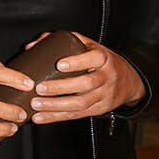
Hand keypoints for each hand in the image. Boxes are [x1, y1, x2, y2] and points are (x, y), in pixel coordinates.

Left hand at [28, 31, 145, 123]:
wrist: (127, 80)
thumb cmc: (98, 60)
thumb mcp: (86, 45)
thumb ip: (60, 41)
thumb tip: (31, 46)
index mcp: (102, 58)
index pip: (93, 59)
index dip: (77, 62)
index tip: (59, 64)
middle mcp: (105, 76)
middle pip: (85, 84)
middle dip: (60, 88)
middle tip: (39, 88)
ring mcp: (103, 95)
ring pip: (81, 103)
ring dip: (56, 106)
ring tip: (36, 104)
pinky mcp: (98, 110)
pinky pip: (77, 115)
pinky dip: (56, 117)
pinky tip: (40, 117)